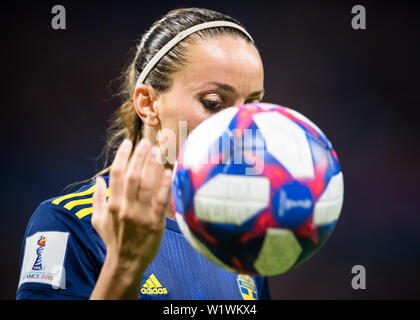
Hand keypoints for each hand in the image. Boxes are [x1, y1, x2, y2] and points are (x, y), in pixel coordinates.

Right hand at [92, 138, 171, 274]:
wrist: (126, 262)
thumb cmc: (113, 239)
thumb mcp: (98, 220)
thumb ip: (97, 198)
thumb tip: (97, 179)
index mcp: (112, 204)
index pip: (116, 174)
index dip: (121, 156)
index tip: (128, 142)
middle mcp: (126, 207)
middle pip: (132, 176)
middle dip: (139, 157)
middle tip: (146, 142)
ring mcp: (141, 215)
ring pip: (147, 185)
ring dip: (152, 166)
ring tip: (157, 152)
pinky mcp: (155, 222)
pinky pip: (161, 201)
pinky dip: (165, 186)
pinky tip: (169, 172)